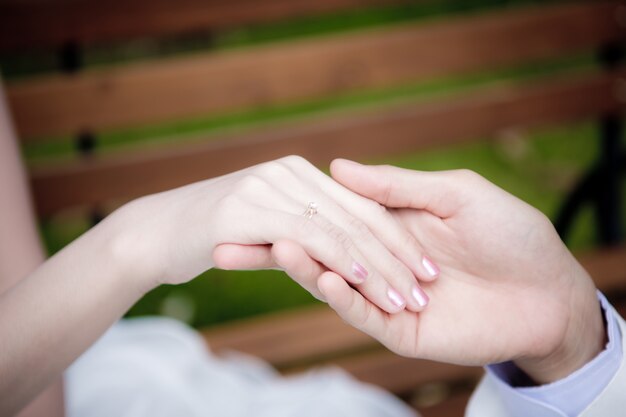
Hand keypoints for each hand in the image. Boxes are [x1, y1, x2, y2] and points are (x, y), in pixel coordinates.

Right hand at [108, 156, 437, 312]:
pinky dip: (331, 258)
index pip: (360, 209)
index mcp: (299, 174)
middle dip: (395, 257)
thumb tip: (343, 208)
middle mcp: (287, 177)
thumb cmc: (199, 221)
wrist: (144, 234)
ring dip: (373, 268)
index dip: (395, 238)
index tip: (425, 269)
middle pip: (356, 220)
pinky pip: (300, 238)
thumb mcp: (263, 213)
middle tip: (427, 290)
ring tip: (405, 298)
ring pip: (336, 232)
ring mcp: (267, 194)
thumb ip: (306, 211)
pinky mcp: (246, 216)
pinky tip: (354, 281)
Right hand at [216, 159, 604, 383]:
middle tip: (225, 237)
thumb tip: (339, 167)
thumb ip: (397, 185)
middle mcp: (381, 260)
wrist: (547, 287)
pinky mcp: (400, 328)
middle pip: (320, 251)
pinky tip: (315, 271)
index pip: (331, 216)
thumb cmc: (508, 232)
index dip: (295, 210)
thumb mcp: (454, 195)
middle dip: (274, 245)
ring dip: (299, 266)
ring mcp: (388, 295)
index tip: (252, 201)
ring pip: (333, 281)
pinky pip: (361, 311)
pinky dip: (338, 292)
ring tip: (262, 248)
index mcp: (391, 225)